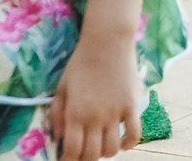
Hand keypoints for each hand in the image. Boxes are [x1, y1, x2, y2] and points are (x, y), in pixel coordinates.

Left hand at [49, 29, 139, 159]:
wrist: (107, 42)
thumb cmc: (81, 63)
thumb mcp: (62, 88)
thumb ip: (57, 114)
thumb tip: (59, 137)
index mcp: (75, 114)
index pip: (71, 151)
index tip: (67, 160)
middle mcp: (95, 118)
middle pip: (92, 154)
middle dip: (86, 159)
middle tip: (84, 153)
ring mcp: (116, 112)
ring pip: (112, 148)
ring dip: (106, 152)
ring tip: (102, 145)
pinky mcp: (132, 105)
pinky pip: (134, 133)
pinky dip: (128, 144)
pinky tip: (123, 143)